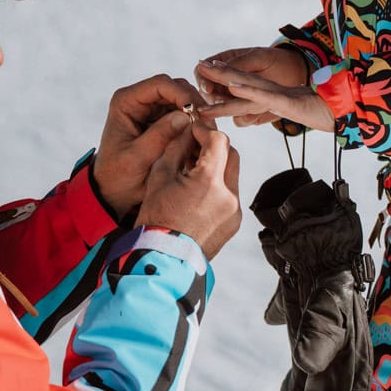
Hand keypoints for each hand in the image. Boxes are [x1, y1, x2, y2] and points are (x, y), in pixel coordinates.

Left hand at [93, 74, 203, 218]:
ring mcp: (153, 109)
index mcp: (126, 101)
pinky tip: (201, 139)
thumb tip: (185, 117)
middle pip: (176, 88)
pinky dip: (195, 124)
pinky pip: (186, 114)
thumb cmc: (117, 176)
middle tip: (207, 125)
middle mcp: (140, 99)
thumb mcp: (136, 159)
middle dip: (194, 104)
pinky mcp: (163, 121)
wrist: (113, 192)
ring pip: (185, 99)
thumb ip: (158, 136)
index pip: (160, 84)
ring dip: (197, 114)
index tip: (197, 114)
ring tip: (206, 133)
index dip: (182, 95)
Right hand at [136, 120, 241, 258]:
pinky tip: (198, 191)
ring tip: (192, 170)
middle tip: (194, 146)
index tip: (192, 130)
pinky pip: (230, 195)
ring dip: (216, 166)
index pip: (218, 140)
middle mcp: (229, 196)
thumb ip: (177, 147)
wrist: (162, 260)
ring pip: (232, 175)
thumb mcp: (160, 176)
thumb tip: (187, 131)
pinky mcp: (234, 223)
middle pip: (231, 154)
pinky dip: (218, 187)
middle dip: (213, 146)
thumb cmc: (156, 219)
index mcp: (210, 182)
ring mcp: (234, 211)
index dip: (204, 131)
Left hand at [195, 60, 334, 132]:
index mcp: (272, 95)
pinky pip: (265, 95)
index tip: (205, 75)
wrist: (347, 111)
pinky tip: (233, 85)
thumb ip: (272, 109)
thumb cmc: (322, 111)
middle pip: (241, 82)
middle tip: (198, 65)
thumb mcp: (291, 111)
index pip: (243, 88)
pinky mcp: (289, 101)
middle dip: (218, 75)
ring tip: (207, 71)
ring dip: (226, 78)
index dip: (224, 81)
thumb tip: (245, 116)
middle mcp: (273, 92)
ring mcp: (280, 95)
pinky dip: (248, 90)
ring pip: (248, 86)